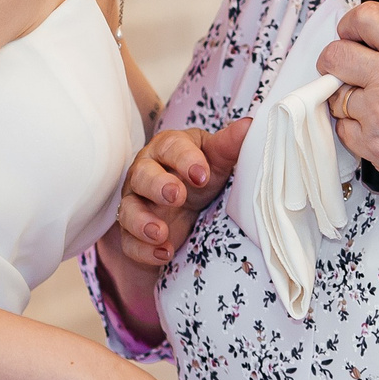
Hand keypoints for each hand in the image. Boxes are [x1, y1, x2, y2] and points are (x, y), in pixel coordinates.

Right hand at [115, 119, 249, 267]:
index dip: (185, 159)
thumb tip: (250, 125)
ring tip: (161, 233)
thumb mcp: (216, 160)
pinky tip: (164, 253)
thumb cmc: (199, 176)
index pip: (171, 147)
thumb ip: (229, 145)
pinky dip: (143, 250)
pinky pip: (129, 241)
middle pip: (141, 175)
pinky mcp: (132, 232)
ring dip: (142, 221)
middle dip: (157, 185)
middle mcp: (144, 172)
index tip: (203, 175)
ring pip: (128, 209)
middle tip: (177, 196)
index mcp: (166, 148)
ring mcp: (135, 203)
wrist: (184, 209)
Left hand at [319, 1, 378, 291]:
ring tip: (375, 105)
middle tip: (343, 66)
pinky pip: (344, 130)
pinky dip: (355, 128)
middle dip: (334, 58)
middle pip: (335, 56)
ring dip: (348, 98)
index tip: (350, 30)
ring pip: (337, 96)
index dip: (352, 22)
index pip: (366, 18)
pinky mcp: (373, 147)